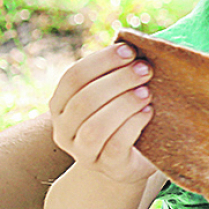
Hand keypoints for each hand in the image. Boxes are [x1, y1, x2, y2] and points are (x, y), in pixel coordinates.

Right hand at [48, 41, 157, 185]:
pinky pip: (114, 145)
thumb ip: (115, 72)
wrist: (127, 160)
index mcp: (61, 104)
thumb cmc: (122, 116)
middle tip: (145, 70)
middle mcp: (63, 129)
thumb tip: (134, 41)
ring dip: (123, 105)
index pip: (73, 77)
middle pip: (84, 100)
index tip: (130, 50)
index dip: (102, 61)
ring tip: (146, 93)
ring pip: (94, 127)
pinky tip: (148, 113)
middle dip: (118, 80)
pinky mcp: (107, 167)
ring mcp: (82, 152)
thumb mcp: (113, 93)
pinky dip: (133, 125)